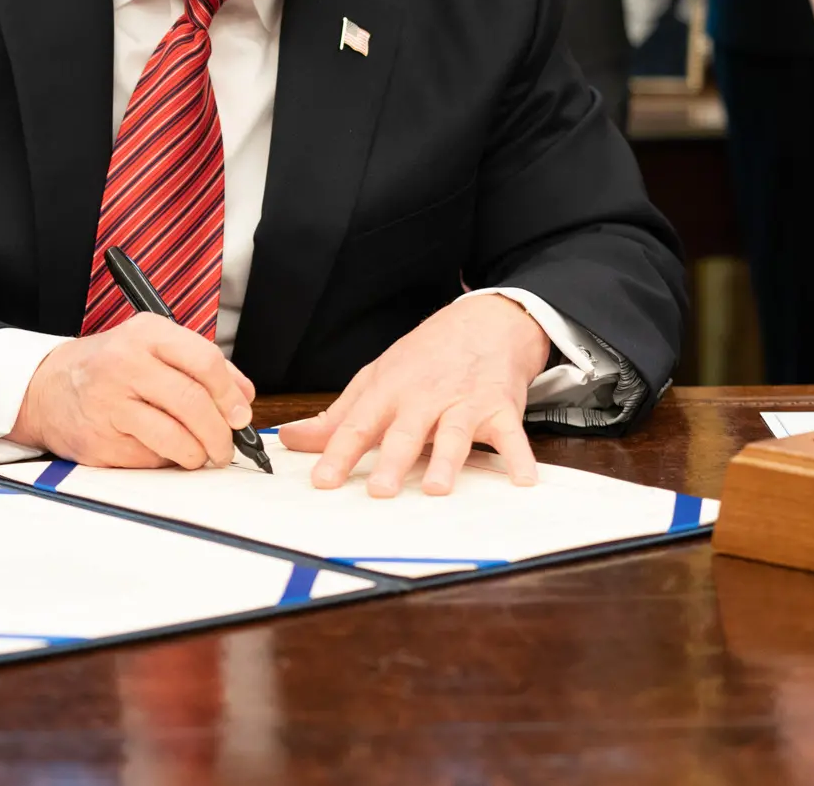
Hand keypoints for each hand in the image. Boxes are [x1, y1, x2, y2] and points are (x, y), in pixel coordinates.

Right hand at [8, 314, 256, 469]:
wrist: (46, 388)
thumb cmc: (109, 367)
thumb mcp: (151, 347)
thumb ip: (199, 365)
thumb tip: (243, 397)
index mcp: (146, 334)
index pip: (204, 361)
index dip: (229, 394)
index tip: (240, 415)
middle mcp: (125, 364)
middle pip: (192, 403)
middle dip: (219, 433)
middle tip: (226, 446)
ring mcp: (110, 403)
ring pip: (174, 438)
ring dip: (198, 454)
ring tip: (201, 455)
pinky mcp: (100, 440)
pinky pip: (150, 458)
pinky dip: (166, 461)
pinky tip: (162, 452)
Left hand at [279, 294, 550, 497]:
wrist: (483, 322)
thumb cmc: (424, 358)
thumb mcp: (375, 380)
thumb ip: (336, 417)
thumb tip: (290, 439)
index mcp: (389, 391)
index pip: (358, 424)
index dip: (338, 453)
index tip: (322, 480)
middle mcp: (425, 397)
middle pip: (406, 431)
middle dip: (394, 461)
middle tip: (381, 491)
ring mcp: (464, 402)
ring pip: (454, 433)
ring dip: (448, 460)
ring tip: (438, 488)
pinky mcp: (500, 408)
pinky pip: (511, 435)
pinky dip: (519, 457)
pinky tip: (522, 479)